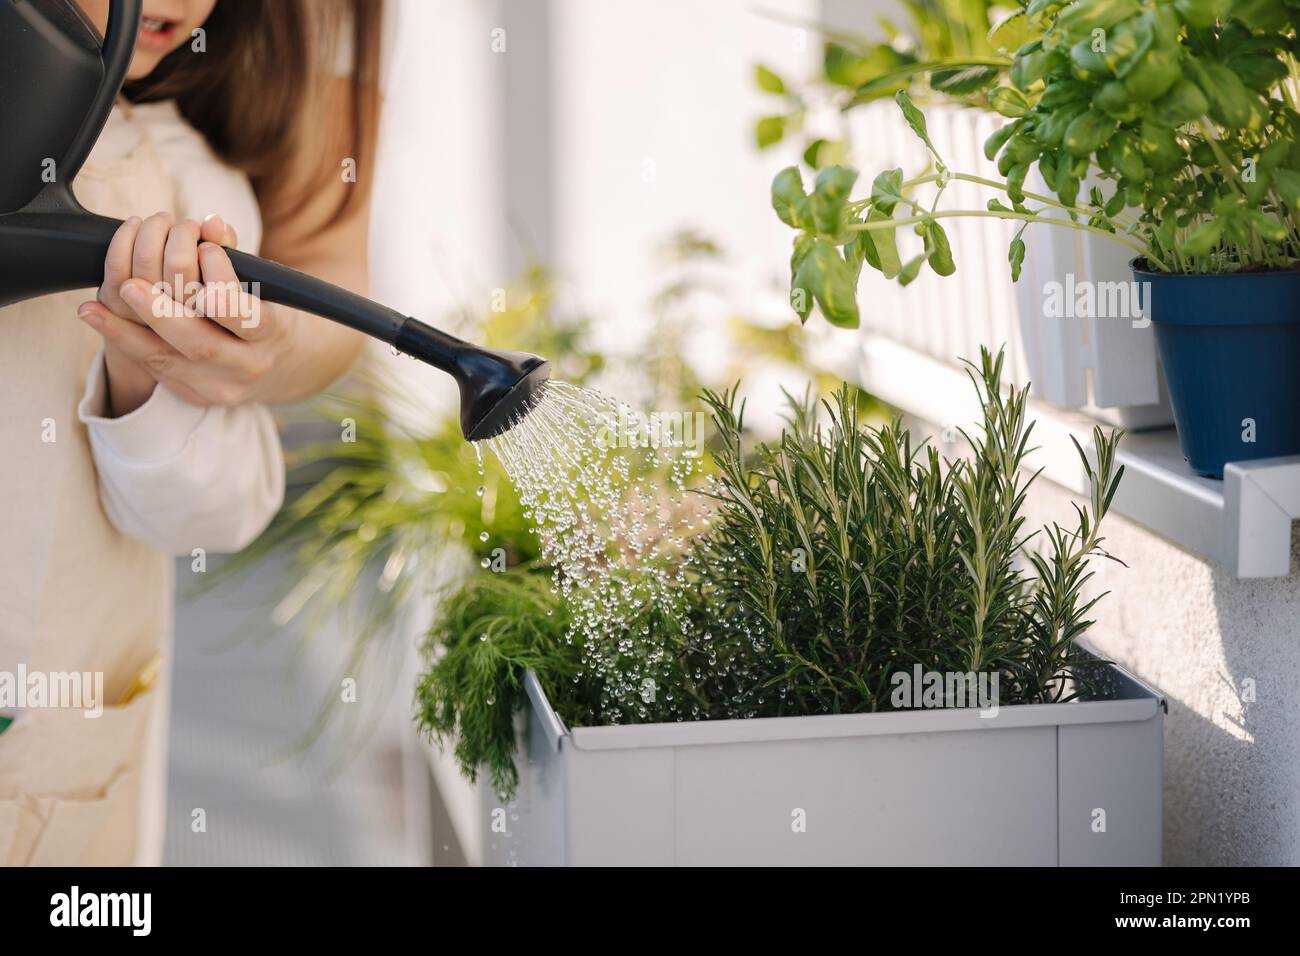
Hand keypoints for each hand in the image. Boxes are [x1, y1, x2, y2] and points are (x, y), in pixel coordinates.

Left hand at [77, 212, 298, 415]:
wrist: (272, 365)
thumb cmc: (261, 312)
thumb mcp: (263, 286)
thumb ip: (235, 255)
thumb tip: (213, 223)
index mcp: (271, 335)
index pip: (247, 316)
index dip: (221, 284)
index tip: (205, 250)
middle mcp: (247, 365)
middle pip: (202, 345)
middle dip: (163, 314)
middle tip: (132, 286)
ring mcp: (219, 385)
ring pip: (170, 361)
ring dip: (129, 329)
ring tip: (101, 302)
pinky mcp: (194, 394)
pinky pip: (153, 369)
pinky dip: (122, 339)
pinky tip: (96, 314)